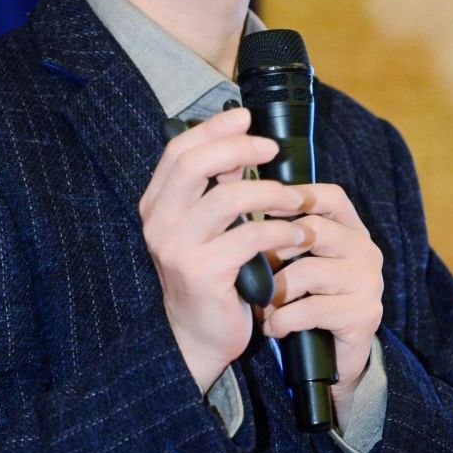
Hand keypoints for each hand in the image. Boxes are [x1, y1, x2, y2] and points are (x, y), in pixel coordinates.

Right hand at [140, 106, 313, 393]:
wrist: (197, 335)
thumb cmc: (209, 275)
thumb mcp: (206, 226)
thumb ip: (215, 188)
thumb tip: (243, 144)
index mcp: (156, 205)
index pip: (178, 152)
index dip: (212, 129)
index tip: (245, 118)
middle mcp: (159, 222)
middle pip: (194, 164)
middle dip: (239, 149)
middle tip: (272, 149)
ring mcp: (177, 248)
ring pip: (228, 198)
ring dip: (271, 192)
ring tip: (295, 199)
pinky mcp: (202, 272)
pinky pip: (249, 237)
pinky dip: (280, 231)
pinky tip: (297, 235)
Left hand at [260, 182, 383, 427]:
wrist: (328, 362)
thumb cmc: (302, 302)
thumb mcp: (291, 262)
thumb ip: (277, 232)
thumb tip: (233, 198)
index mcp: (350, 231)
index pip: (331, 197)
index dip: (295, 196)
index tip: (259, 211)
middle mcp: (366, 251)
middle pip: (313, 230)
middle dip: (274, 250)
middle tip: (254, 271)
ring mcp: (369, 283)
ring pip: (308, 271)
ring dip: (275, 292)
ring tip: (264, 306)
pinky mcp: (364, 314)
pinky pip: (311, 308)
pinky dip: (284, 320)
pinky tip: (274, 328)